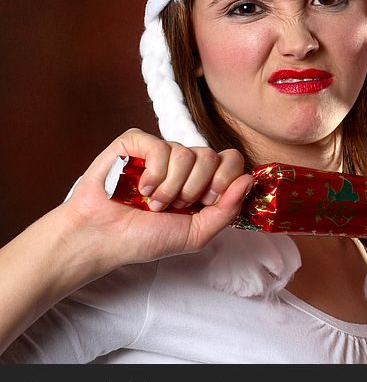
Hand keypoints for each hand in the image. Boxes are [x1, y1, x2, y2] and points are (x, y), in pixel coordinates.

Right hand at [60, 128, 252, 276]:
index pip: (232, 160)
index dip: (224, 180)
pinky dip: (153, 173)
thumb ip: (227, 209)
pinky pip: (160, 146)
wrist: (103, 238)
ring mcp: (160, 151)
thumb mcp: (195, 233)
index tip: (205, 202)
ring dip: (171, 186)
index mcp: (202, 181)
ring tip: (153, 202)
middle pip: (211, 156)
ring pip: (186, 152)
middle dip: (195, 188)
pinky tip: (139, 188)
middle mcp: (184, 163)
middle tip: (176, 205)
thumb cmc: (145, 238)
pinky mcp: (135, 143)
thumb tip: (250, 178)